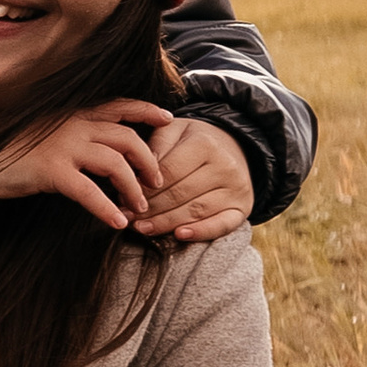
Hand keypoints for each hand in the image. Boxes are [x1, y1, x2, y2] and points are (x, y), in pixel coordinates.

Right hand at [0, 98, 168, 229]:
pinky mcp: (51, 171)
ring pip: (116, 163)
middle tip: (155, 184)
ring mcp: (64, 147)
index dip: (146, 111)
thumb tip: (95, 151)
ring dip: (133, 188)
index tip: (167, 120)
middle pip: (128, 138)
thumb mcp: (44, 132)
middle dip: (149, 161)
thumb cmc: (5, 146)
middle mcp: (74, 125)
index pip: (119, 105)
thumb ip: (71, 135)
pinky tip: (116, 223)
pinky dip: (107, 209)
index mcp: (73, 113)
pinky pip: (90, 192)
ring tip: (139, 208)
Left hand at [127, 115, 252, 242]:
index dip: (144, 188)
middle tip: (127, 217)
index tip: (123, 198)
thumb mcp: (173, 131)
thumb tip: (137, 175)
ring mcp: (236, 188)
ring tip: (142, 228)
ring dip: (165, 223)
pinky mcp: (243, 207)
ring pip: (195, 210)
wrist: (233, 146)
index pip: (168, 172)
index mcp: (205, 143)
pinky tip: (179, 235)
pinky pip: (222, 225)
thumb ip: (154, 147)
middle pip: (179, 193)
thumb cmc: (194, 140)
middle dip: (150, 208)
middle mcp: (225, 166)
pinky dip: (201, 232)